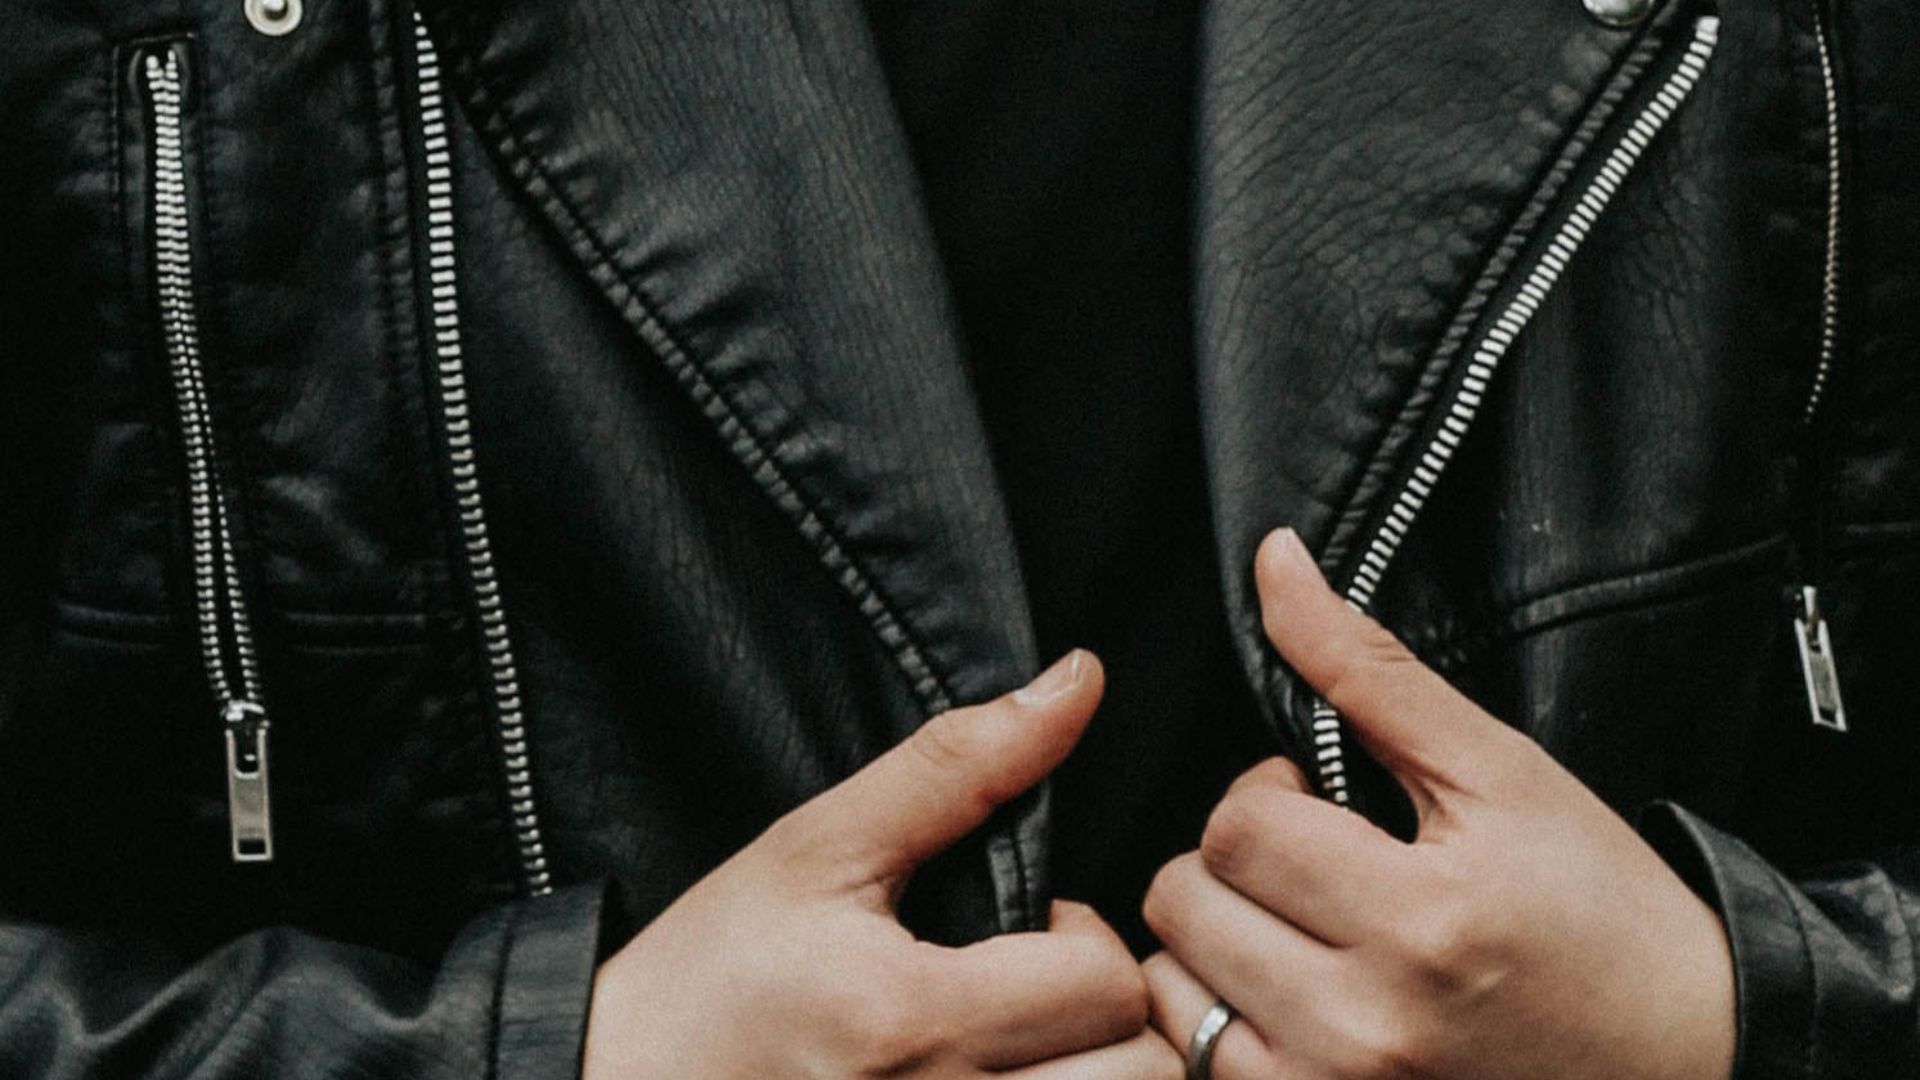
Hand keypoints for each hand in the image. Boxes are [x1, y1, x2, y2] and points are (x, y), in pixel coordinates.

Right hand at [584, 650, 1181, 1079]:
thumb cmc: (710, 975)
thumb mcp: (816, 851)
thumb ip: (957, 765)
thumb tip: (1079, 678)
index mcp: (908, 1018)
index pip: (1104, 985)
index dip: (1084, 941)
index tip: (1026, 932)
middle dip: (1109, 1026)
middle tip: (1040, 998)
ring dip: (1090, 1079)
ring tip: (1023, 1049)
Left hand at [1141, 529, 1735, 1079]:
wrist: (1683, 1060)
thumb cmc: (1599, 914)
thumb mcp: (1502, 774)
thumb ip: (1370, 670)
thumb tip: (1275, 563)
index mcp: (1422, 920)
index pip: (1237, 828)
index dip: (1266, 793)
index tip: (1321, 802)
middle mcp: (1369, 1025)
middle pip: (1187, 903)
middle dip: (1232, 860)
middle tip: (1311, 862)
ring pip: (1173, 985)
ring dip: (1213, 939)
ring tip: (1298, 926)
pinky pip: (1198, 1060)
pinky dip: (1217, 1014)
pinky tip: (1283, 989)